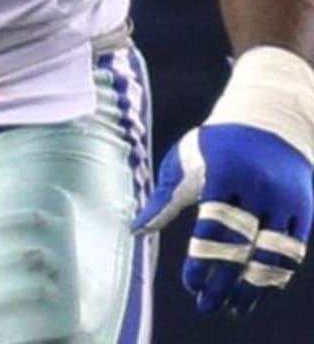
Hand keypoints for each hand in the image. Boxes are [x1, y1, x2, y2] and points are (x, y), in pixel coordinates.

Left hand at [133, 124, 312, 314]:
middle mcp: (261, 187)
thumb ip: (164, 197)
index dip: (202, 260)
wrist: (270, 123)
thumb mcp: (185, 160)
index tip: (190, 284)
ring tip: (233, 309)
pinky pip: (291, 253)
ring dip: (253, 288)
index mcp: (227, 171)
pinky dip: (275, 276)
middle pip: (243, 246)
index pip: (214, 226)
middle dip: (224, 282)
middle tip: (207, 307)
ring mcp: (286, 200)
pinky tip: (257, 292)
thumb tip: (136, 229)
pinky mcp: (305, 211)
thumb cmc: (216, 146)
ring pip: (272, 256)